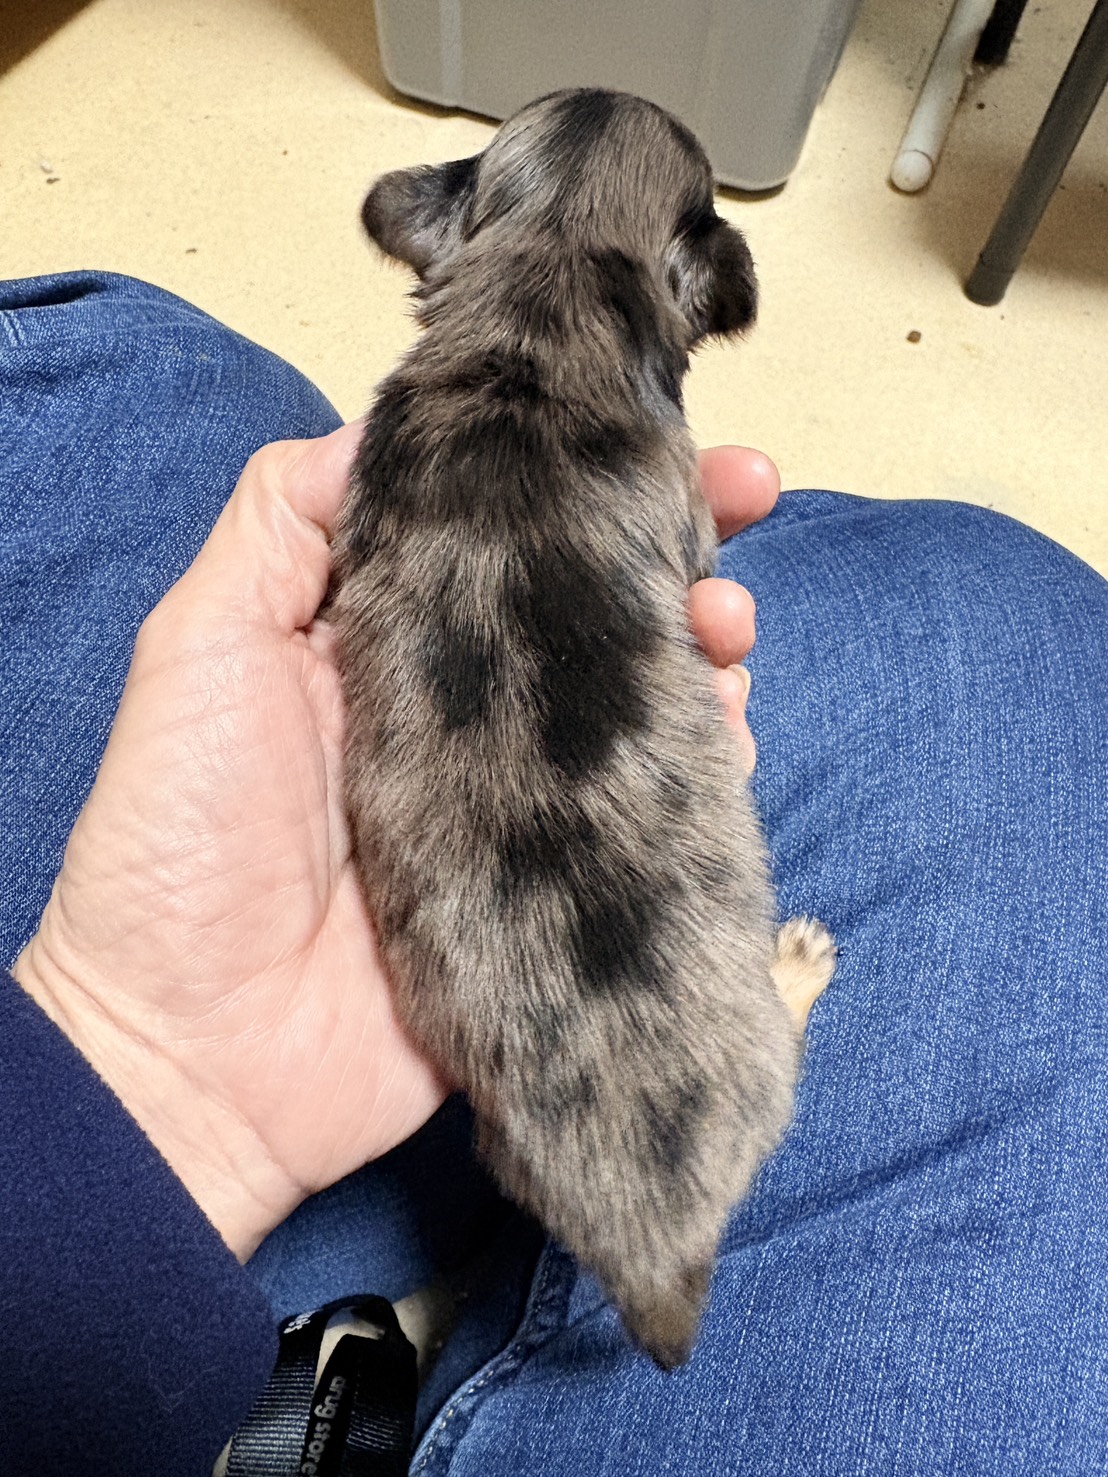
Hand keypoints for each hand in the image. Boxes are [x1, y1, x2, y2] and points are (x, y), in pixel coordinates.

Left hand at [12, 426, 778, 1260]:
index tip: (653, 434)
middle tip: (747, 499)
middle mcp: (467, 713)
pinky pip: (656, 816)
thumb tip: (377, 427)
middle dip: (678, 544)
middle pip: (594, 609)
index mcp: (389, 644)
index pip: (506, 537)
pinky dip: (706, 767)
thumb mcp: (199, 648)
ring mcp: (520, 803)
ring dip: (705, 645)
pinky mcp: (558, 889)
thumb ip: (277, 527)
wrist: (193, 1051)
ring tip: (727, 626)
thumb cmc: (176, 841)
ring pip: (643, 703)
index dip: (579, 481)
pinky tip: (725, 731)